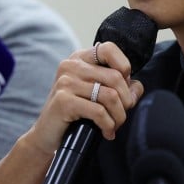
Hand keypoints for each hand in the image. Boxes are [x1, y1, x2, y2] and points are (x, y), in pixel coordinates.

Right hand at [27, 41, 143, 155]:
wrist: (46, 135)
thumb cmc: (74, 114)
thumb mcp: (95, 95)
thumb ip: (118, 87)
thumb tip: (137, 86)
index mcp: (79, 59)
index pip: (109, 48)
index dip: (124, 67)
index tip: (124, 87)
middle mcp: (71, 66)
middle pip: (115, 77)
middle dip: (126, 101)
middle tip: (121, 116)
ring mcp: (65, 82)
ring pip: (110, 96)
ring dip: (119, 116)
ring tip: (114, 126)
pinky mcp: (64, 101)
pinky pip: (99, 112)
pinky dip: (108, 125)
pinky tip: (107, 133)